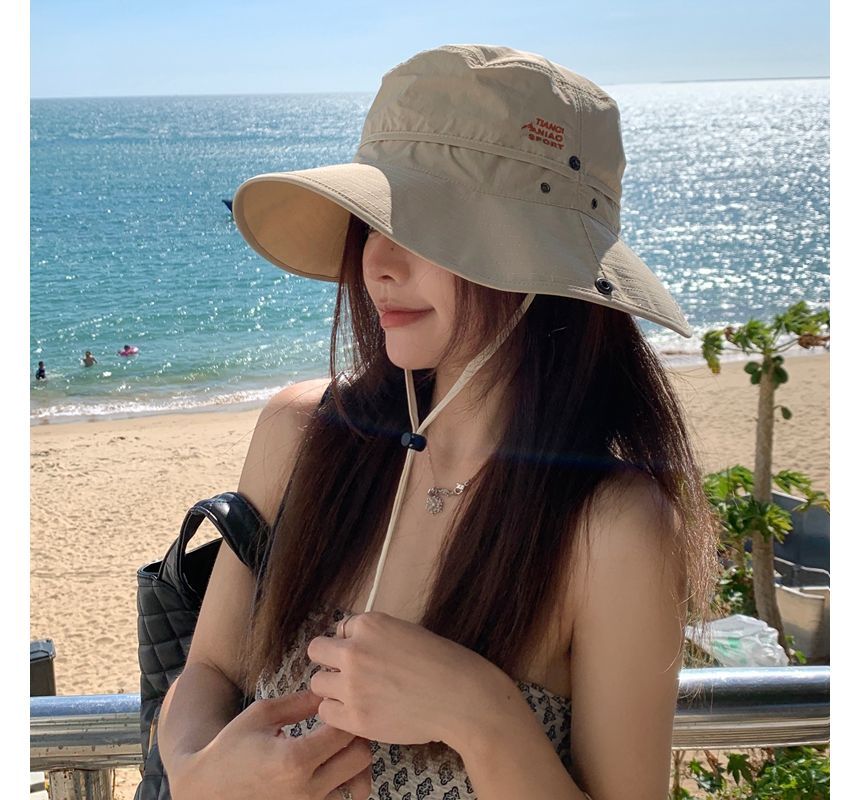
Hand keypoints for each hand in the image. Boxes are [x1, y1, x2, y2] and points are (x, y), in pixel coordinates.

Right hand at [168, 689, 371, 799]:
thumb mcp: (261, 714)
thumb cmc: (231, 747)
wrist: (207, 790)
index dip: (347, 713)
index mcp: (295, 759)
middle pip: (361, 758)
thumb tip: (328, 691)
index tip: (336, 705)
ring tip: (336, 748)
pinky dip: (344, 783)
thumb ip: (299, 702)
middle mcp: (307, 789)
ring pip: (358, 783)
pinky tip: (328, 768)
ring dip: (353, 762)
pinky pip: (342, 798)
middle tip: (341, 724)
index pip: (345, 731)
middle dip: (356, 737)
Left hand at [306, 611, 502, 747]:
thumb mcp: (407, 632)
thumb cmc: (444, 663)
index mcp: (370, 624)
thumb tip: (355, 645)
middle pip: (317, 652)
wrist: (461, 698)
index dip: (351, 643)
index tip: (366, 656)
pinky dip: (338, 713)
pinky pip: (326, 712)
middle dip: (331, 662)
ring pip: (317, 683)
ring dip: (333, 689)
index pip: (340, 629)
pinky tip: (358, 713)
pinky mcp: (354, 717)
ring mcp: (352, 685)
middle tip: (351, 676)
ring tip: (356, 697)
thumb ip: (376, 637)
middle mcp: (354, 650)